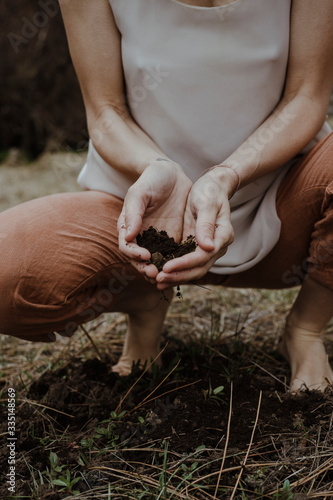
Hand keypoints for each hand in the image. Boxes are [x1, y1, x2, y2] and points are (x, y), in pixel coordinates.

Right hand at [118, 159, 192, 278]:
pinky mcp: (174, 240)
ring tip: (168, 277)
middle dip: (146, 269)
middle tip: (156, 274)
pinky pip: (175, 256)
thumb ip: (134, 213)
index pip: (127, 247)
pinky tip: (185, 268)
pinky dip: (178, 265)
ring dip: (161, 272)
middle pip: (140, 260)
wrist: (172, 174)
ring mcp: (158, 241)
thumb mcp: (140, 192)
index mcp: (129, 227)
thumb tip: (129, 236)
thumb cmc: (151, 180)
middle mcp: (142, 238)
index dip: (134, 255)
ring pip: (157, 262)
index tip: (146, 256)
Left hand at [155, 168, 236, 287]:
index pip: (203, 256)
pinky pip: (186, 263)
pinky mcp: (196, 247)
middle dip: (178, 276)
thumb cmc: (209, 191)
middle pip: (199, 268)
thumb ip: (206, 225)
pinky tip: (160, 274)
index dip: (184, 264)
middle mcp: (216, 246)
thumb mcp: (207, 204)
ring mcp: (207, 249)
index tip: (166, 268)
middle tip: (158, 279)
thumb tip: (207, 247)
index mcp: (222, 235)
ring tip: (156, 282)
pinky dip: (175, 270)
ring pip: (193, 270)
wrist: (212, 187)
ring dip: (175, 277)